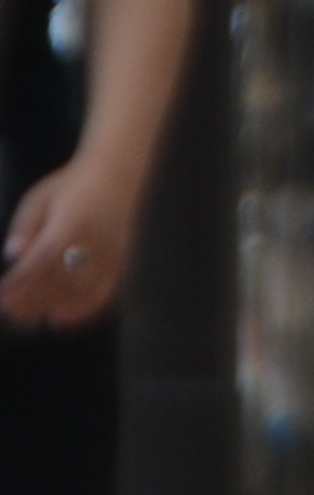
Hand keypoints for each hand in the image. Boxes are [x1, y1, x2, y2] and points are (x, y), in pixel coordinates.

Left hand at [0, 152, 135, 328]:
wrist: (115, 174)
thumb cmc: (70, 186)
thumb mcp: (38, 198)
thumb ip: (25, 228)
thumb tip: (13, 255)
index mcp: (71, 222)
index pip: (42, 259)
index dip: (21, 281)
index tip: (2, 296)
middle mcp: (94, 241)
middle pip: (61, 280)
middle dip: (33, 299)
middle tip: (10, 313)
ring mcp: (110, 254)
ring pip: (80, 291)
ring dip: (52, 307)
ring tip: (29, 318)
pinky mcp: (120, 263)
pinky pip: (102, 294)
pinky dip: (81, 311)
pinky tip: (60, 319)